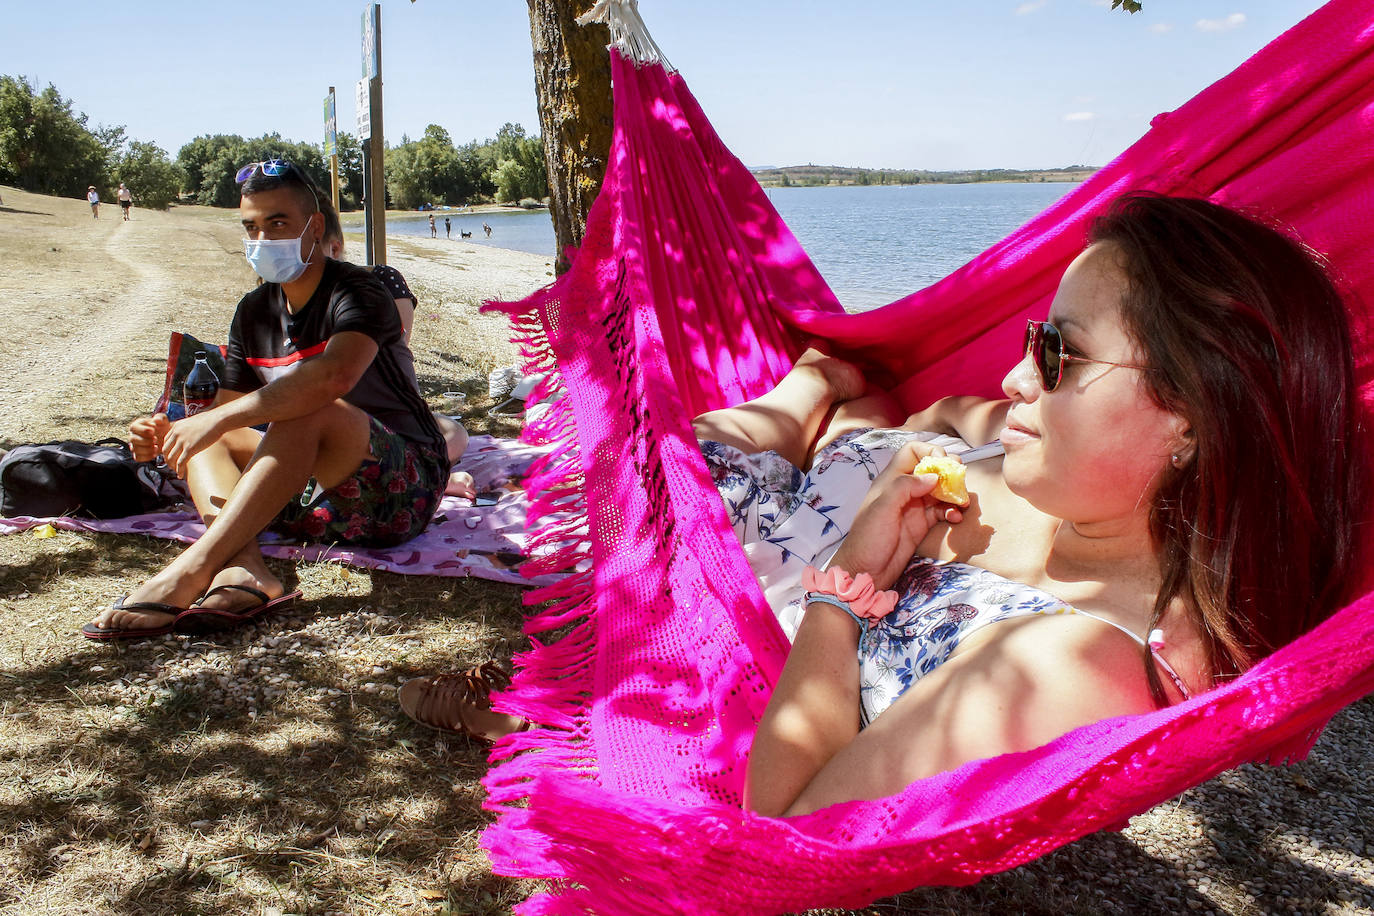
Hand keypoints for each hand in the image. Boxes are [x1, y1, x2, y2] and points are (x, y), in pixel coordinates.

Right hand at [128, 413, 170, 461]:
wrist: (166, 437)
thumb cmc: (162, 427)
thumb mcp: (163, 420)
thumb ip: (160, 417)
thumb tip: (156, 420)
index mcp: (136, 426)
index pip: (133, 428)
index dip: (143, 430)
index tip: (153, 431)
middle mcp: (133, 436)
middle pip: (133, 439)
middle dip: (145, 440)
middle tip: (155, 439)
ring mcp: (134, 446)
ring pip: (135, 449)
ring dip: (146, 449)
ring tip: (156, 447)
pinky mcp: (138, 454)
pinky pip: (138, 458)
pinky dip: (146, 457)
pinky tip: (155, 454)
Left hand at [161, 410, 222, 477]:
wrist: (218, 420)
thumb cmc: (210, 421)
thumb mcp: (193, 422)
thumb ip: (187, 429)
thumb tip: (190, 435)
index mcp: (176, 427)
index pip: (165, 441)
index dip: (167, 450)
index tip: (171, 456)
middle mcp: (176, 434)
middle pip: (165, 450)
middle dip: (167, 459)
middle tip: (172, 465)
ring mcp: (183, 441)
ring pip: (171, 457)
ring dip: (172, 466)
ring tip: (176, 471)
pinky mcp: (190, 448)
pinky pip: (181, 462)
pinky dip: (179, 470)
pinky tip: (180, 475)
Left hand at [827, 441, 963, 590]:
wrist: (865, 572)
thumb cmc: (868, 539)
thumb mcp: (882, 508)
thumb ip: (905, 487)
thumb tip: (933, 476)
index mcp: (891, 480)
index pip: (912, 452)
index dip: (930, 452)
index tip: (944, 463)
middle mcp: (904, 490)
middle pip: (931, 469)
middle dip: (948, 472)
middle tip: (959, 482)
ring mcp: (914, 507)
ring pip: (940, 490)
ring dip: (954, 493)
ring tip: (962, 503)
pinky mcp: (922, 525)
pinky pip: (942, 511)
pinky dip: (952, 511)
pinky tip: (955, 518)